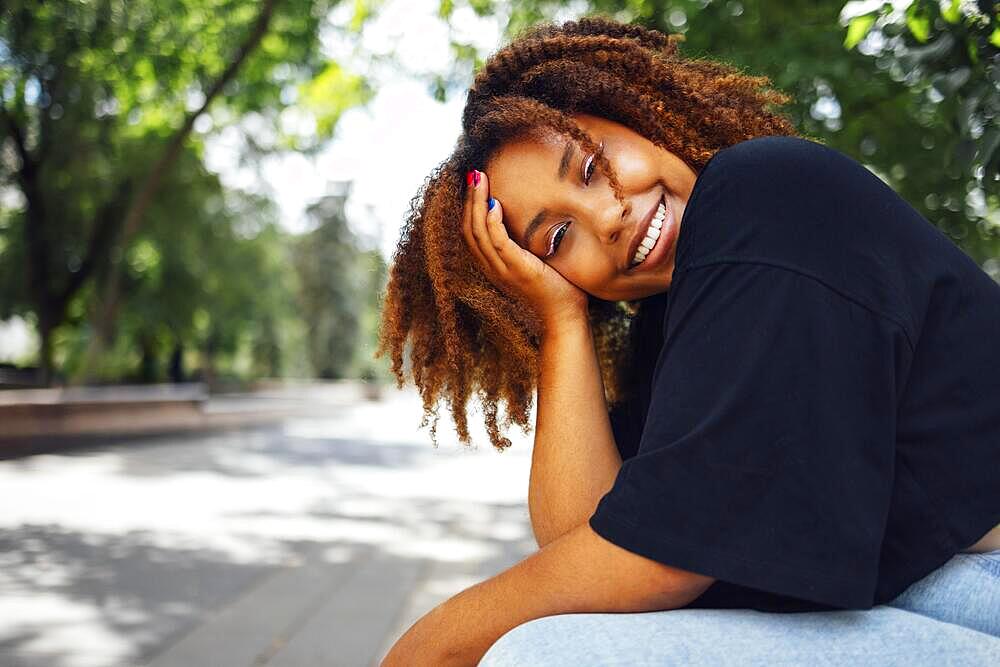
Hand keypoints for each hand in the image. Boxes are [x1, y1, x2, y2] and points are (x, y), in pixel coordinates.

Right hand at [461, 169, 588, 325]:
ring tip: (479, 179)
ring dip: (476, 203)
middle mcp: (492, 268)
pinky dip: (492, 222)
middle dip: (468, 199)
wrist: (564, 318)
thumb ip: (527, 244)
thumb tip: (532, 218)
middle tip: (473, 174)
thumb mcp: (536, 262)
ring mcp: (502, 270)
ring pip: (477, 233)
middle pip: (468, 230)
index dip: (468, 208)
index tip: (474, 184)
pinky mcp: (517, 270)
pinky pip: (497, 243)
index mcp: (493, 266)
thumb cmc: (556, 289)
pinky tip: (495, 204)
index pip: (470, 234)